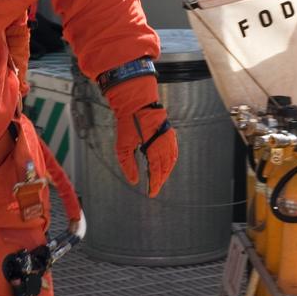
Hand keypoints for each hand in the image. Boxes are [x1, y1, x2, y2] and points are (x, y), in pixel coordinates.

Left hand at [105, 75, 177, 197]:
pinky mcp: (170, 133)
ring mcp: (169, 138)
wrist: (137, 101)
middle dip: (160, 180)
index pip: (156, 172)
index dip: (154, 184)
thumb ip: (128, 165)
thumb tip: (134, 181)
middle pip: (165, 169)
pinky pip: (173, 152)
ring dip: (165, 172)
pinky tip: (165, 165)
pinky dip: (170, 162)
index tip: (150, 194)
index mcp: (154, 148)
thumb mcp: (123, 145)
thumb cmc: (128, 122)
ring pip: (171, 161)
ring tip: (159, 180)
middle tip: (154, 189)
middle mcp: (165, 144)